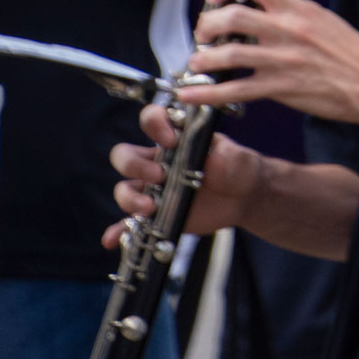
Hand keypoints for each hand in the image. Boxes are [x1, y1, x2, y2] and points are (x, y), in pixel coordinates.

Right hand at [105, 103, 262, 247]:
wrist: (244, 197)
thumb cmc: (238, 168)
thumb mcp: (235, 157)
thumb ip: (221, 157)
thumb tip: (206, 162)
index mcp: (176, 139)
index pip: (152, 120)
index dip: (154, 124)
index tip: (170, 140)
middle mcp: (157, 162)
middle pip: (124, 156)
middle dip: (134, 165)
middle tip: (160, 175)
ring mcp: (153, 188)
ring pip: (124, 189)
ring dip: (129, 198)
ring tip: (150, 207)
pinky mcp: (155, 214)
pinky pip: (127, 223)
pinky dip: (117, 231)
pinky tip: (113, 238)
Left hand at [174, 0, 358, 125]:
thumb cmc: (355, 56)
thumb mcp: (326, 21)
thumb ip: (295, 14)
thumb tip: (268, 9)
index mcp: (300, 9)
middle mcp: (289, 30)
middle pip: (233, 15)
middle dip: (207, 23)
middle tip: (204, 32)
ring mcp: (282, 60)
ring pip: (227, 53)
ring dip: (202, 59)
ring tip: (196, 62)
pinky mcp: (280, 88)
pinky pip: (234, 90)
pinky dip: (207, 94)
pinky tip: (191, 95)